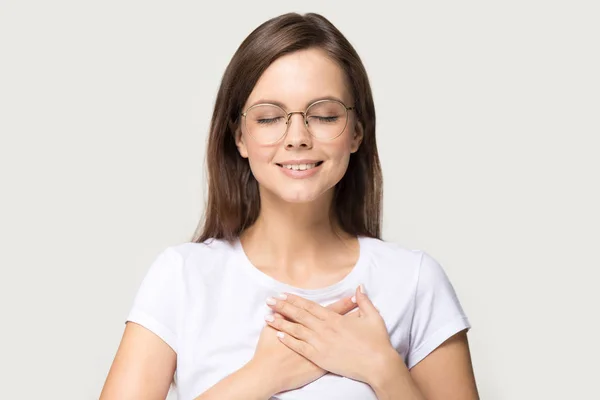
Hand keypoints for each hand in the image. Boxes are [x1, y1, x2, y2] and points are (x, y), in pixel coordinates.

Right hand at [248, 295, 357, 394]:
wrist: (270, 372)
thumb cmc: (268, 351)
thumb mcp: (270, 328)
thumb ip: (279, 316)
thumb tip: (280, 307)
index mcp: (307, 326)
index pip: (328, 311)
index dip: (341, 304)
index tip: (353, 297)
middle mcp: (316, 336)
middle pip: (338, 322)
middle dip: (350, 313)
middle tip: (363, 305)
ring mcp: (319, 351)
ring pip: (341, 339)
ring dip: (352, 330)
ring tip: (364, 322)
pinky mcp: (319, 364)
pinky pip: (338, 356)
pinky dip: (348, 349)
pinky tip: (356, 345)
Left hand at [264, 285, 395, 383]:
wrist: (377, 365)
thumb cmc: (376, 342)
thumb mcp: (373, 317)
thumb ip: (364, 301)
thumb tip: (359, 288)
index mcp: (335, 319)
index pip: (310, 306)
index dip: (295, 299)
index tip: (283, 294)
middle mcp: (325, 329)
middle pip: (299, 315)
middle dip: (282, 307)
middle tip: (269, 300)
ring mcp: (321, 344)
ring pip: (296, 330)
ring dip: (280, 322)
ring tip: (267, 316)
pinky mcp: (320, 358)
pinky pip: (300, 347)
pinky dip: (288, 340)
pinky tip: (278, 335)